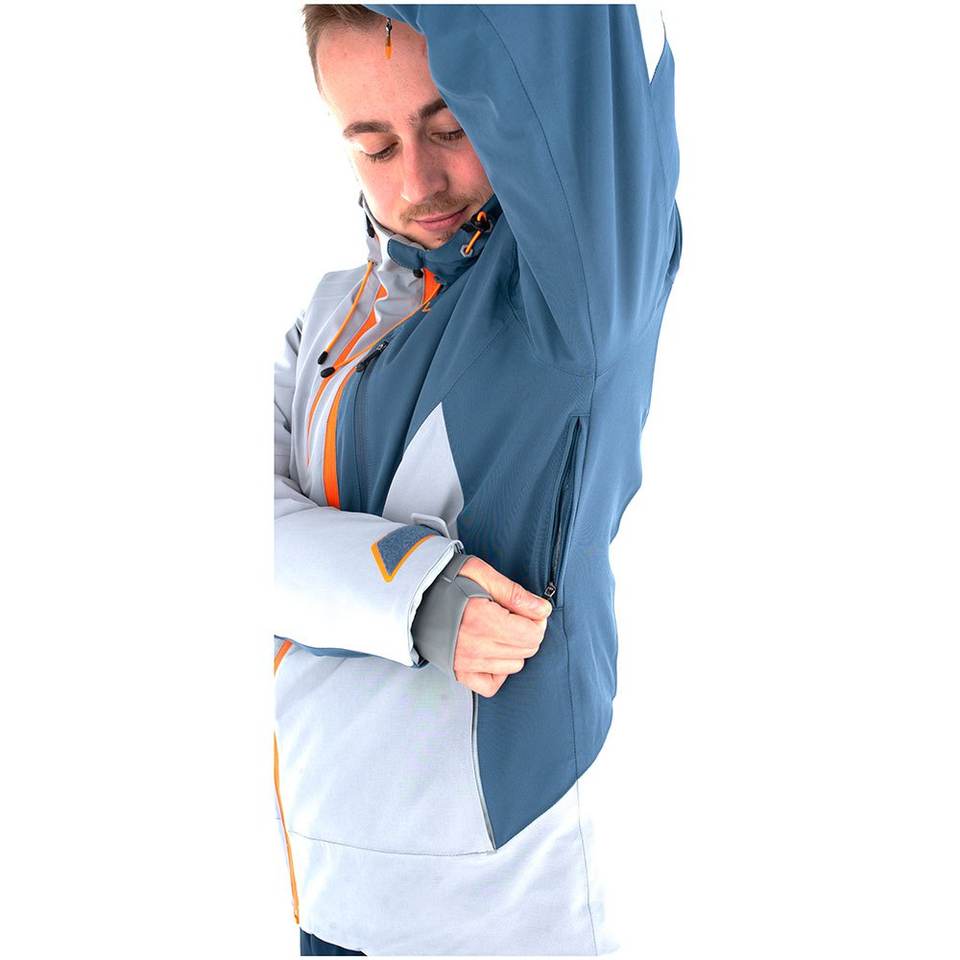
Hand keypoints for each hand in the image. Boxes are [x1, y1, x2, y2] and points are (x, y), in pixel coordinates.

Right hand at [452, 556, 551, 697]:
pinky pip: (492, 685)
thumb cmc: (445, 581)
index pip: (532, 633)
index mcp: (483, 620)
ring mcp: (468, 662)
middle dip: (529, 631)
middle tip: (515, 616)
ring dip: (515, 648)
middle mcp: (476, 646)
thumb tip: (542, 609)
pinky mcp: (460, 672)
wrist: (413, 597)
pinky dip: (499, 671)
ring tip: (501, 629)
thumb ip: (514, 593)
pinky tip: (494, 652)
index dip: (537, 619)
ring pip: (514, 665)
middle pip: (527, 649)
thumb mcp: (480, 573)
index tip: (529, 609)